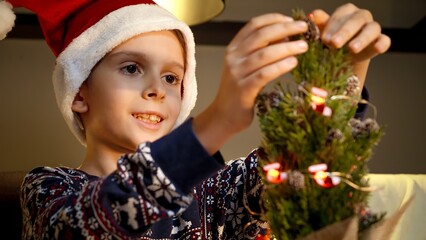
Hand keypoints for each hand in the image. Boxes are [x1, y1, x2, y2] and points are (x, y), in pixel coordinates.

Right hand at [194, 13, 308, 153]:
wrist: (223, 116)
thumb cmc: (239, 91)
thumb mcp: (245, 67)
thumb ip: (259, 52)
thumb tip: (285, 37)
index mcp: (234, 49)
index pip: (253, 25)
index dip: (273, 19)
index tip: (290, 19)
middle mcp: (233, 58)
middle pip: (261, 36)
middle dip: (285, 29)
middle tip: (303, 29)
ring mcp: (237, 74)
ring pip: (264, 54)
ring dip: (286, 48)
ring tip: (303, 46)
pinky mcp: (243, 90)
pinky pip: (264, 74)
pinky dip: (280, 66)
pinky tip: (293, 63)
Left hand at [312, 3, 390, 85]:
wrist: (342, 57)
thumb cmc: (332, 41)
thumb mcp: (324, 33)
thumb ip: (320, 23)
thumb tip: (312, 14)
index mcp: (347, 12)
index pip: (341, 14)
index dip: (332, 26)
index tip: (324, 39)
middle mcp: (362, 16)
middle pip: (356, 20)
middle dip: (345, 32)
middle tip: (334, 43)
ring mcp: (373, 28)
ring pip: (372, 28)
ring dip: (362, 38)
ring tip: (352, 48)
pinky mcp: (380, 41)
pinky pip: (385, 40)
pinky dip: (382, 43)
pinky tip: (377, 48)